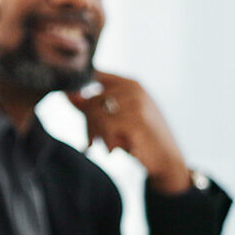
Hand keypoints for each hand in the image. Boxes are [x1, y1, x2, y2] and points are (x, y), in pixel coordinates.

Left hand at [65, 70, 190, 193]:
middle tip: (90, 140)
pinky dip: (105, 141)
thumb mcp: (118, 117)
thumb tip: (68, 95)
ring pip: (96, 114)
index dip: (79, 89)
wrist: (167, 159)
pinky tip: (113, 149)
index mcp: (130, 83)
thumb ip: (93, 106)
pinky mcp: (137, 122)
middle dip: (87, 123)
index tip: (73, 104)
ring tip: (99, 145)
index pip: (94, 75)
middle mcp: (133, 90)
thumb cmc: (140, 137)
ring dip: (93, 133)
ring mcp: (137, 104)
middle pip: (91, 100)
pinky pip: (105, 127)